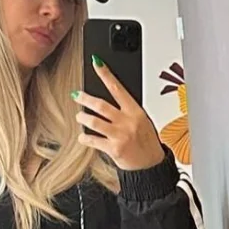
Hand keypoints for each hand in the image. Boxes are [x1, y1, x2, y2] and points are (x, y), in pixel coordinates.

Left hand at [73, 56, 165, 170]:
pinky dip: (85, 138)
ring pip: (94, 121)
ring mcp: (119, 135)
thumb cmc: (147, 143)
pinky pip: (93, 140)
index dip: (106, 74)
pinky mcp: (113, 149)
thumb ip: (127, 111)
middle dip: (85, 98)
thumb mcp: (142, 121)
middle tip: (77, 95)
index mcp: (135, 111)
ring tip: (79, 116)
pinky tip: (83, 137)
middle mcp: (127, 121)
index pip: (118, 88)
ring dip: (82, 118)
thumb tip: (110, 99)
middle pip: (101, 105)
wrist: (151, 165)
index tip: (97, 63)